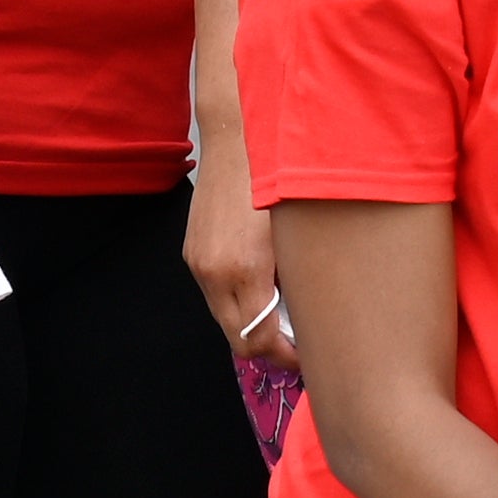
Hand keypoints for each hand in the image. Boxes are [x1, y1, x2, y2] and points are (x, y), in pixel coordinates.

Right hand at [188, 151, 289, 361]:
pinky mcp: (191, 253)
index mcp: (244, 268)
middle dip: (268, 349)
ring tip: (284, 316)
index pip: (258, 338)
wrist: (238, 141)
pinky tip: (262, 288)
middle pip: (236, 338)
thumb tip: (306, 317)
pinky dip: (238, 301)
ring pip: (223, 317)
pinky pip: (214, 293)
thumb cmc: (280, 181)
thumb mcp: (298, 235)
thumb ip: (296, 280)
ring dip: (251, 324)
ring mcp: (198, 263)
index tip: (306, 356)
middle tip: (298, 347)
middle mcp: (213, 271)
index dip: (284, 356)